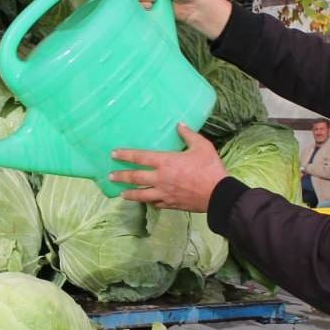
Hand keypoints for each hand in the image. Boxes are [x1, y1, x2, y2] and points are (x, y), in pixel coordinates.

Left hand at [109, 124, 227, 212]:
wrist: (218, 194)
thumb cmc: (210, 168)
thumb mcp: (202, 146)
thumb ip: (188, 135)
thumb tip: (180, 125)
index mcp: (166, 162)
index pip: (140, 158)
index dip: (125, 155)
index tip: (113, 154)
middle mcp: (161, 179)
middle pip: (136, 178)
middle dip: (121, 176)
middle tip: (110, 176)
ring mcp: (164, 193)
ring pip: (142, 195)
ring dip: (130, 194)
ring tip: (121, 194)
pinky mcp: (171, 204)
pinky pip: (156, 204)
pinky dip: (149, 202)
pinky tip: (146, 202)